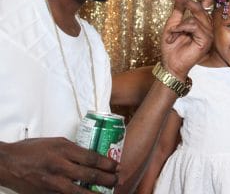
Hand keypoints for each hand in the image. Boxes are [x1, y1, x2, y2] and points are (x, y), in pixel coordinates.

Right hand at [0, 138, 117, 193]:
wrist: (8, 163)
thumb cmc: (32, 150)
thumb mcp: (56, 142)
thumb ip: (73, 150)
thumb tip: (91, 157)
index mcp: (63, 150)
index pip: (91, 158)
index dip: (107, 164)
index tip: (117, 166)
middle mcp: (59, 166)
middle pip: (89, 175)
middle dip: (107, 179)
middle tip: (117, 180)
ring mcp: (52, 183)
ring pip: (79, 192)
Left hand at [160, 0, 212, 78]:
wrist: (170, 63)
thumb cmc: (171, 46)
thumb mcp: (172, 24)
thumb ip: (178, 10)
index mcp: (200, 22)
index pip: (206, 4)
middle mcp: (206, 26)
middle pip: (200, 8)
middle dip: (187, 1)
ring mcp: (208, 33)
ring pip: (195, 17)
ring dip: (179, 25)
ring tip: (171, 34)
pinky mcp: (206, 40)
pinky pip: (194, 26)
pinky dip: (181, 28)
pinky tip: (175, 35)